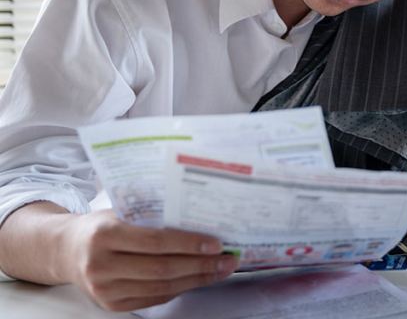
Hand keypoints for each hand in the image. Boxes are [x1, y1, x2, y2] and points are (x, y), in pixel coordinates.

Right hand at [62, 209, 237, 311]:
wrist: (66, 250)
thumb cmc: (101, 226)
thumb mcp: (120, 212)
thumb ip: (152, 216)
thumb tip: (201, 218)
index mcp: (105, 235)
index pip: (156, 242)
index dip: (189, 244)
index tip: (216, 243)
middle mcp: (101, 265)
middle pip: (163, 269)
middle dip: (201, 265)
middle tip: (228, 259)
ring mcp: (105, 289)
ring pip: (162, 288)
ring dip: (197, 279)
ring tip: (221, 269)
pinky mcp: (112, 305)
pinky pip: (155, 299)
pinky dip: (181, 289)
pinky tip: (198, 278)